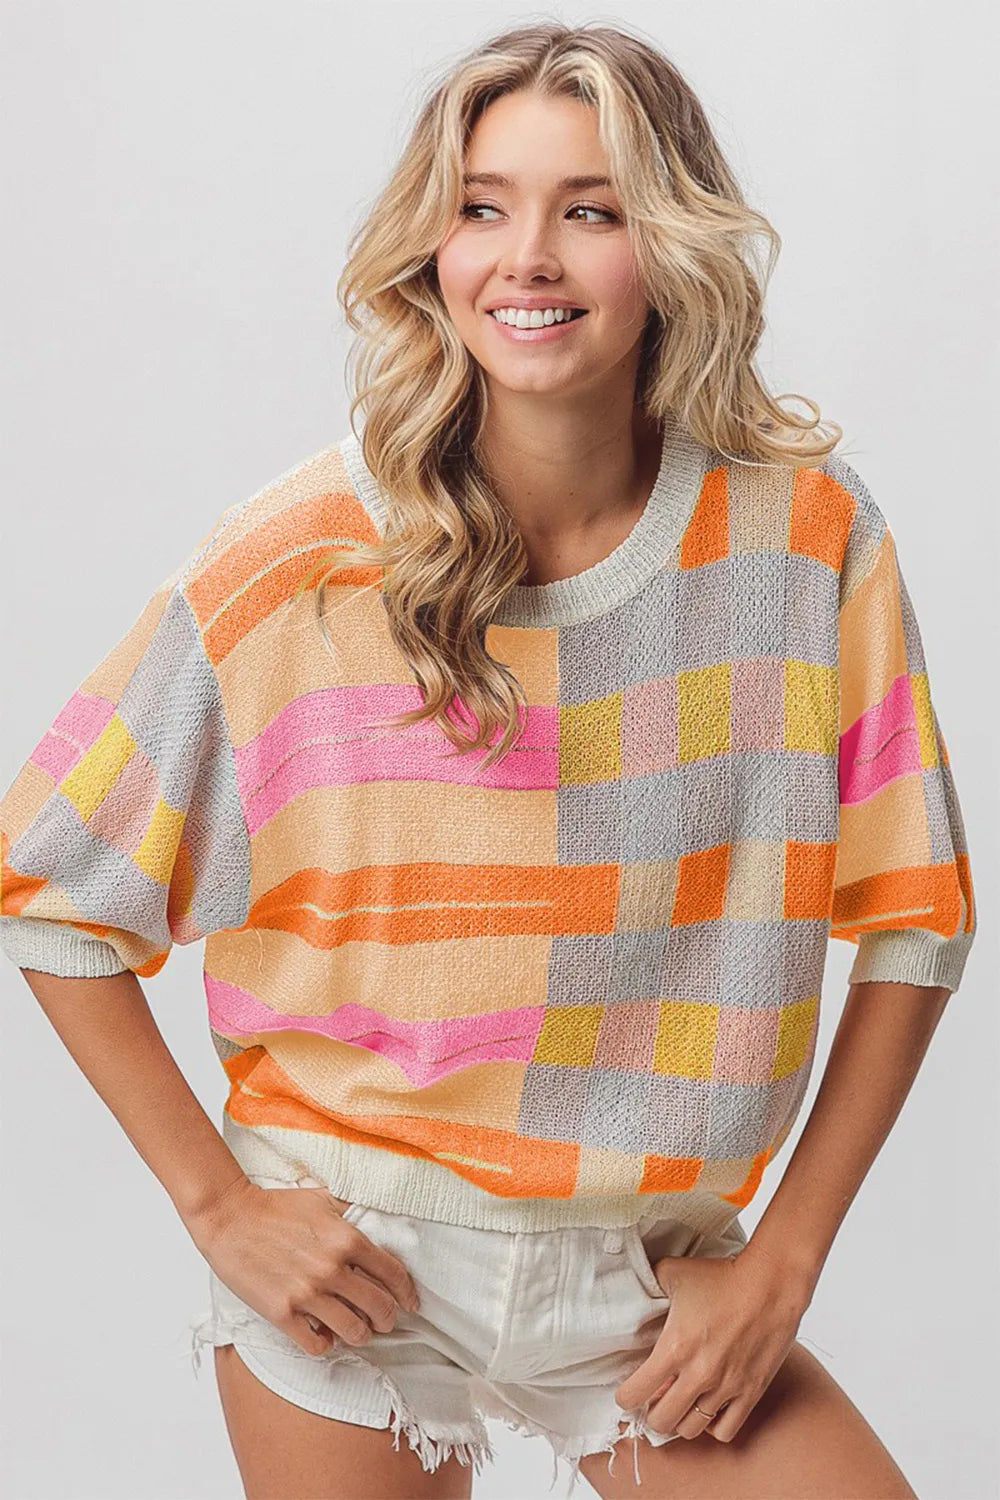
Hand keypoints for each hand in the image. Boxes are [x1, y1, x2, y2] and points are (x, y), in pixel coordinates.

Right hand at [184, 1176, 421, 1357]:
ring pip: (354, 1332)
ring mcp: (307, 1293)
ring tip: (357, 1331)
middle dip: (388, 1319)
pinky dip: (326, 1344)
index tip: (410, 1303)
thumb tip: (382, 1219)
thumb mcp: (323, 1199)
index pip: (393, 1274)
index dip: (407, 1293)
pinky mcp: (282, 1313)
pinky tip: (324, 1334)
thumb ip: (354, 1211)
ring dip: (360, 1335)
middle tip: (384, 1321)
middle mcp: (332, 1268)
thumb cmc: (276, 1207)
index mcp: (347, 1238)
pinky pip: (317, 1344)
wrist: (230, 1218)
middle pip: (380, 1309)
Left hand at [614, 1244, 813, 1443]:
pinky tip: (708, 1408)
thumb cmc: (722, 1276)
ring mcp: (726, 1387)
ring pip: (690, 1430)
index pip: (635, 1394)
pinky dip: (711, 1426)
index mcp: (674, 1347)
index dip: (625, 1397)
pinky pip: (725, 1431)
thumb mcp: (673, 1271)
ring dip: (679, 1420)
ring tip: (679, 1405)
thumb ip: (650, 1283)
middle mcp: (698, 1374)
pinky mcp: (751, 1392)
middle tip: (652, 1400)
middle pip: (661, 1421)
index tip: (626, 1392)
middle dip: (650, 1414)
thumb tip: (638, 1287)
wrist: (770, 1284)